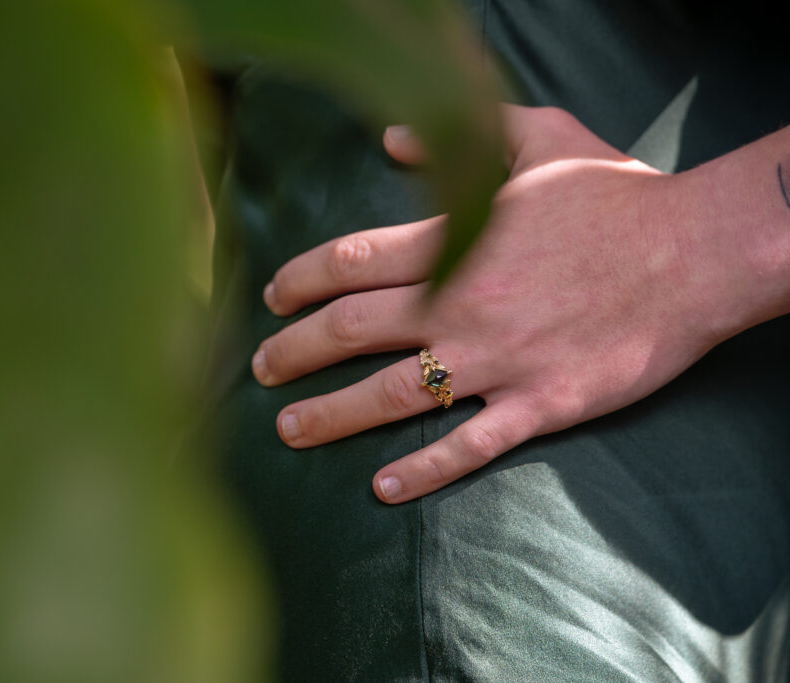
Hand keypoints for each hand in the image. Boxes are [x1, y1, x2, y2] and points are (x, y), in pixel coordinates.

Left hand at [252, 105, 725, 503]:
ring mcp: (496, 360)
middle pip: (348, 330)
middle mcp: (459, 304)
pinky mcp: (539, 404)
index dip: (298, 280)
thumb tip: (396, 138)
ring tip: (287, 430)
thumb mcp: (541, 140)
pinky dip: (424, 470)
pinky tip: (384, 489)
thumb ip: (465, 137)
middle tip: (260, 369)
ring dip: (330, 415)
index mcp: (454, 243)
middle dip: (292, 351)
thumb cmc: (617, 196)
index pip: (348, 263)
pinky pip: (469, 445)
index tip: (270, 297)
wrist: (695, 252)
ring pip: (390, 394)